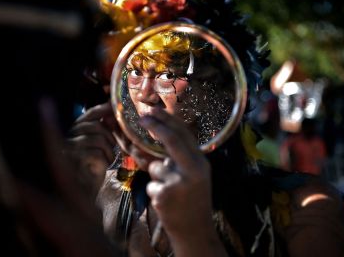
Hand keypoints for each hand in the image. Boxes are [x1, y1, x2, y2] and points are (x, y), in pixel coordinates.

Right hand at [66, 103, 117, 191]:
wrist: (85, 192)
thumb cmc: (93, 168)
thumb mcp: (99, 144)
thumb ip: (102, 128)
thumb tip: (112, 111)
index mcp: (73, 130)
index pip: (89, 114)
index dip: (104, 109)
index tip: (114, 109)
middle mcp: (67, 137)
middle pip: (95, 126)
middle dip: (110, 136)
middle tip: (114, 146)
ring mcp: (69, 149)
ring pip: (98, 139)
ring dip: (109, 150)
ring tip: (109, 159)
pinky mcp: (74, 162)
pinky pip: (97, 153)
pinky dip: (106, 160)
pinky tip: (104, 167)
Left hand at [140, 109, 225, 255]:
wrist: (195, 232)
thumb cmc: (192, 201)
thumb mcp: (194, 177)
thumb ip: (181, 159)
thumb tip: (158, 139)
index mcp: (201, 163)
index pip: (185, 135)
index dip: (168, 120)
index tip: (154, 110)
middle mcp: (193, 170)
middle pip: (172, 140)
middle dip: (156, 126)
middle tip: (142, 118)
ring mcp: (179, 182)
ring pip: (156, 167)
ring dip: (157, 177)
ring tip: (170, 192)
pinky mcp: (165, 194)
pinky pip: (151, 184)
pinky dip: (154, 192)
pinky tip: (166, 203)